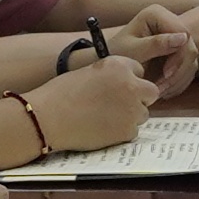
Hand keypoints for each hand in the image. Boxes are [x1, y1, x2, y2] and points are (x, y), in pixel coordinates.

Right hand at [32, 55, 156, 155]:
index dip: (130, 81)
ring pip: (143, 114)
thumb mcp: (89, 73)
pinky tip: (102, 130)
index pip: (139, 71)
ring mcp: (132, 109)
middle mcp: (130, 84)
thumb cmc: (60, 94)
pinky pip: (133, 132)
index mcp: (119, 65)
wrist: (47, 117)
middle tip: (120, 106)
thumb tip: (125, 86)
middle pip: (151, 92)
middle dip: (140, 98)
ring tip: (105, 118)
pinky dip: (121, 133)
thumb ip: (111, 76)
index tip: (118, 89)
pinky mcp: (128, 130)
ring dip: (130, 116)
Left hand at [105, 6, 198, 98]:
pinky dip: (178, 81)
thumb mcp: (134, 51)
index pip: (183, 33)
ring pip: (190, 60)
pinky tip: (164, 89)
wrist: (113, 65)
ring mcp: (175, 36)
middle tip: (162, 88)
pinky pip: (188, 68)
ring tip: (159, 91)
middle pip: (189, 47)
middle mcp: (169, 21)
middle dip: (178, 71)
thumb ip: (157, 44)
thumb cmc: (117, 54)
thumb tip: (183, 37)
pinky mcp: (178, 50)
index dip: (179, 55)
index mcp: (157, 14)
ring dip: (177, 79)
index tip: (166, 74)